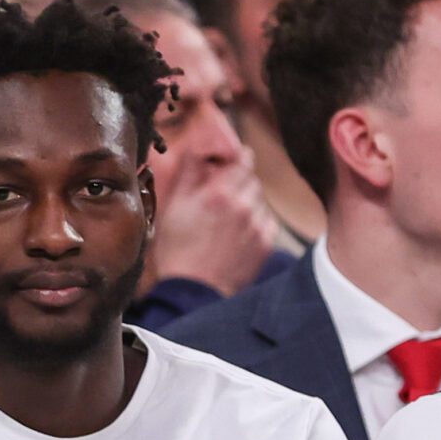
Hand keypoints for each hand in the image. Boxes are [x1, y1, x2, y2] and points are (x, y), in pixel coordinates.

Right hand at [147, 158, 278, 297]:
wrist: (192, 294)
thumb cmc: (177, 252)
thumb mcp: (174, 207)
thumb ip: (190, 171)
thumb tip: (198, 146)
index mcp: (219, 193)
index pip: (243, 158)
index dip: (236, 159)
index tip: (229, 163)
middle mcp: (243, 205)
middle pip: (252, 179)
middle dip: (238, 183)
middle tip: (221, 199)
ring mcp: (257, 225)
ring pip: (259, 200)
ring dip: (247, 204)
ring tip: (226, 223)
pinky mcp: (266, 242)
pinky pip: (266, 221)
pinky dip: (255, 223)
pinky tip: (236, 237)